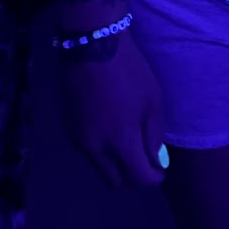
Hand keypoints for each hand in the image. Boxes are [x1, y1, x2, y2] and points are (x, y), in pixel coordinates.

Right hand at [58, 28, 166, 188]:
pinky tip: (109, 131)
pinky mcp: (68, 129)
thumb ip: (154, 136)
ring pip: (99, 169)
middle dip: (132, 177)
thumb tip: (154, 159)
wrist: (91, 46)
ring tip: (127, 143)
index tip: (160, 170)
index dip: (154, 178)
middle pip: (115, 182)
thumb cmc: (129, 71)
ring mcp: (78, 141)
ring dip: (114, 165)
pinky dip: (100, 152)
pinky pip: (87, 153)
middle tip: (143, 160)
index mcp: (121, 143)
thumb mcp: (153, 101)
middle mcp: (96, 150)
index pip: (139, 179)